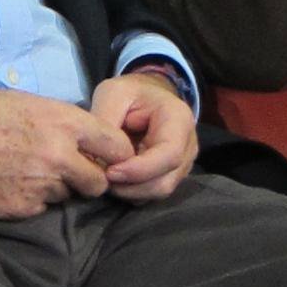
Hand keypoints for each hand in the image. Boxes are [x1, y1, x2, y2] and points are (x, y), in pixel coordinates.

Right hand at [0, 86, 134, 218]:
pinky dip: (31, 199)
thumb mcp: (34, 104)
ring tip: (28, 170)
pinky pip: (40, 208)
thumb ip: (66, 125)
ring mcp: (39, 185)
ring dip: (55, 187)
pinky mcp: (20, 208)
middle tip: (70, 172)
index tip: (109, 158)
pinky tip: (11, 182)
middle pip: (97, 183)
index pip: (116, 147)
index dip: (115, 155)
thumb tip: (91, 143)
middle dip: (89, 180)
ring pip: (65, 195)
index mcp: (65, 123)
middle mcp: (58, 156)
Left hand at [90, 73, 197, 203]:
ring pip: (159, 191)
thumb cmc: (131, 93)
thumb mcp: (113, 93)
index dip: (139, 170)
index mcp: (179, 120)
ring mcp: (182, 164)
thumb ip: (106, 120)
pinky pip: (154, 193)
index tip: (109, 172)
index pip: (169, 155)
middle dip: (131, 186)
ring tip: (106, 178)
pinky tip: (116, 180)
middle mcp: (188, 146)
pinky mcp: (171, 175)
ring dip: (130, 192)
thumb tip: (98, 156)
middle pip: (165, 181)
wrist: (146, 97)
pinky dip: (133, 192)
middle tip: (102, 179)